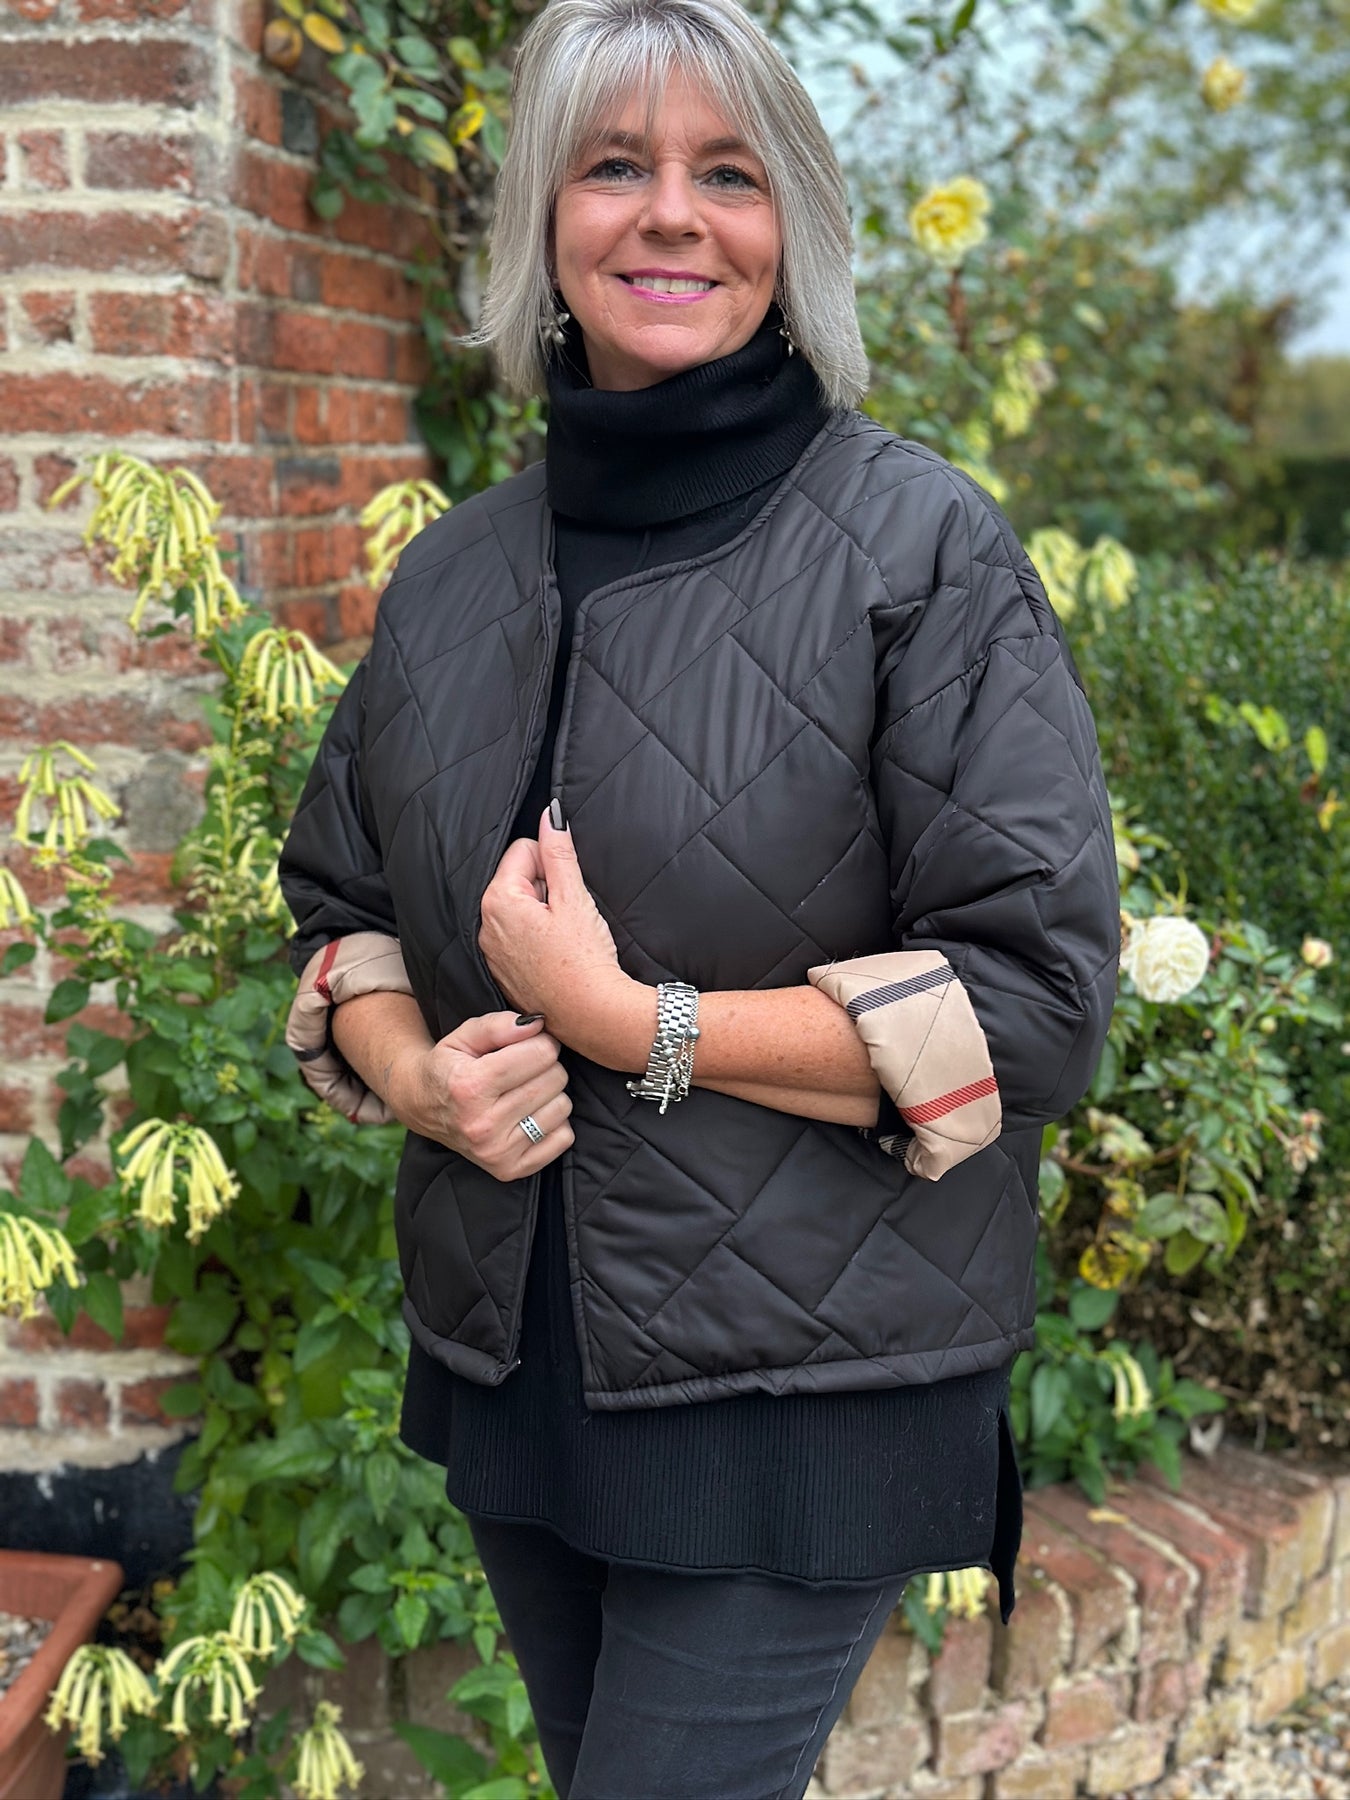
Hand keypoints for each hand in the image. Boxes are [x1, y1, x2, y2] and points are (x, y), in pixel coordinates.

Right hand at [389, 1010, 572, 1178]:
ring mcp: (496, 1152)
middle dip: (547, 1065)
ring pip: (562, 1107)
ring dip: (551, 1093)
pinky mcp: (510, 1169)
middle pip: (554, 1079)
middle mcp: (482, 1124)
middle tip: (526, 1068)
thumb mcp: (464, 1035)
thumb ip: (499, 1025)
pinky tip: (529, 1114)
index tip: (531, 1043)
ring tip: (525, 1091)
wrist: (422, 1108)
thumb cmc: (450, 1065)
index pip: (539, 1054)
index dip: (542, 1041)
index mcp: (470, 1087)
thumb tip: (539, 1024)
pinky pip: (563, 1138)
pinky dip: (554, 1123)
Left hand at [479, 807, 633, 1040]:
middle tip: (570, 915)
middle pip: (518, 879)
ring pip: (520, 909)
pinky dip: (538, 939)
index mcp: (498, 901)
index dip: (552, 863)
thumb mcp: (574, 898)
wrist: (592, 1016)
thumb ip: (558, 852)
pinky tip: (558, 954)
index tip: (568, 889)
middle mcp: (485, 926)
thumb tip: (550, 815)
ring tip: (566, 937)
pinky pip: (518, 938)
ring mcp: (493, 952)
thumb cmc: (584, 960)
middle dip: (546, 888)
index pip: (522, 850)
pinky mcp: (504, 972)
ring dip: (544, 913)